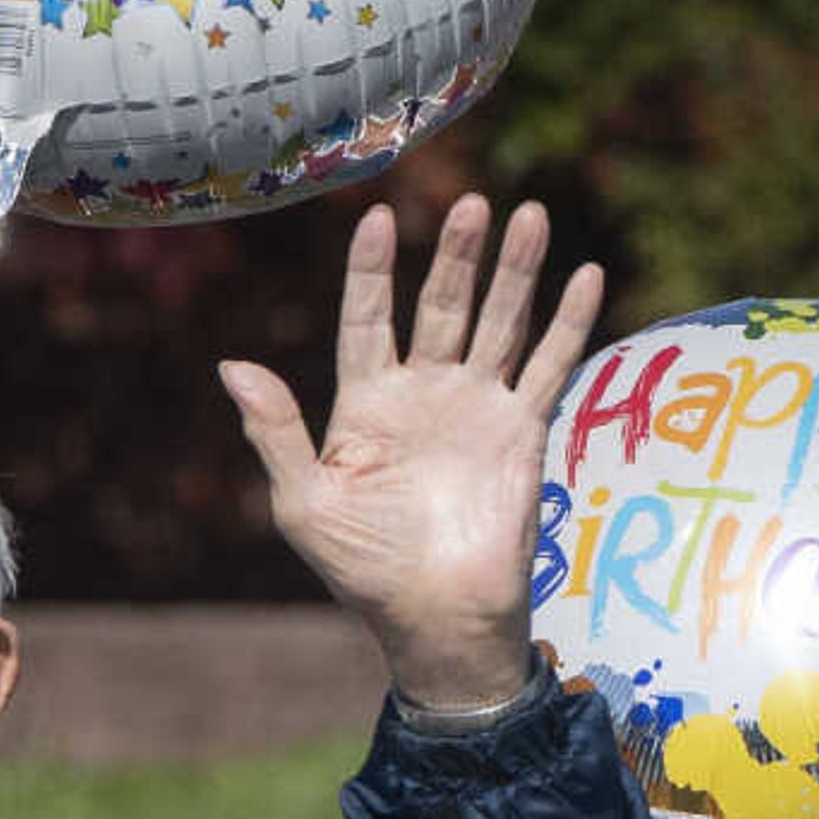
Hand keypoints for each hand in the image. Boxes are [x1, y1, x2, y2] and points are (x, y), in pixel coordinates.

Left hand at [220, 196, 604, 712]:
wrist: (438, 617)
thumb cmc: (364, 569)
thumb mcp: (304, 502)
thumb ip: (275, 431)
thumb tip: (231, 365)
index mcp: (366, 404)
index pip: (367, 316)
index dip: (369, 269)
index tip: (375, 217)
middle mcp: (424, 394)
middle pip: (441, 304)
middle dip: (456, 253)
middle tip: (470, 202)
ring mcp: (478, 408)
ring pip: (500, 321)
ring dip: (516, 269)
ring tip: (531, 214)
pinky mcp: (523, 431)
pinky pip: (550, 365)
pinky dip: (570, 321)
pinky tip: (587, 273)